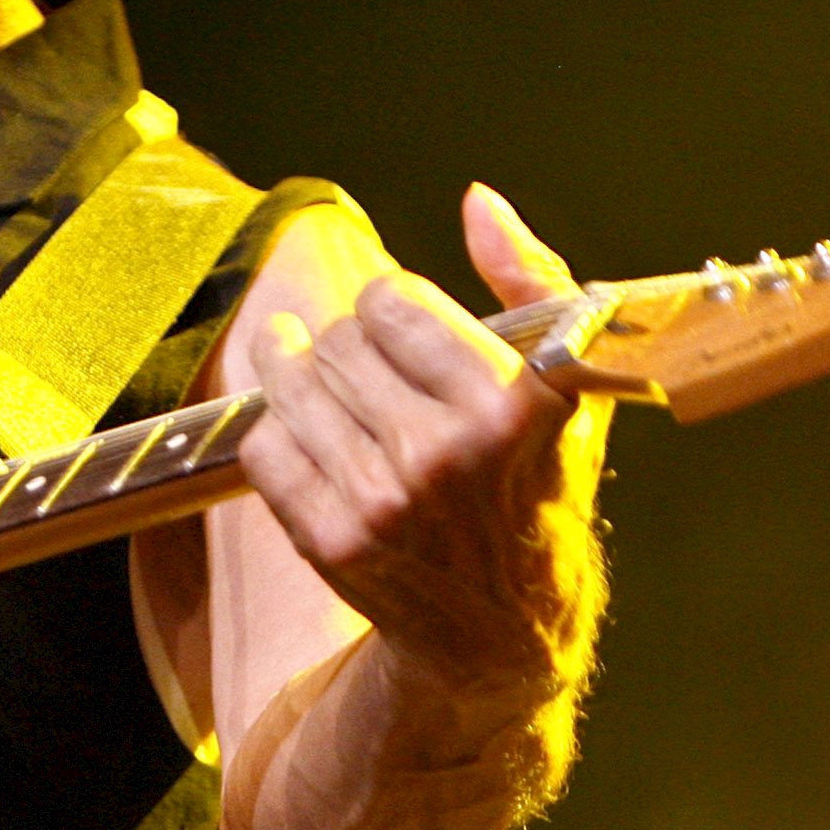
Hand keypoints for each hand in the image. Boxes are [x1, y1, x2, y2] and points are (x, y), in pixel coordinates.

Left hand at [237, 184, 594, 707]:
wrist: (500, 627)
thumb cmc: (534, 488)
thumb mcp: (564, 386)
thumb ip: (529, 280)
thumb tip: (477, 201)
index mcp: (512, 403)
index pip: (392, 300)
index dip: (393, 309)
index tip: (404, 329)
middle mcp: (448, 452)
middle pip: (337, 339)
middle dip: (346, 344)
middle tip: (364, 367)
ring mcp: (386, 500)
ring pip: (292, 386)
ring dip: (294, 374)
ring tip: (308, 374)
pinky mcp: (333, 540)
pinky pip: (264, 446)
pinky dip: (277, 435)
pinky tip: (308, 437)